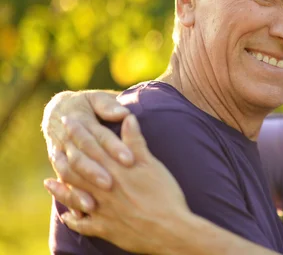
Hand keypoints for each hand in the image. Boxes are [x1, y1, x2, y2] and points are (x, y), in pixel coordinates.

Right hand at [42, 90, 133, 211]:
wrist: (59, 109)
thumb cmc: (87, 104)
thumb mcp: (97, 99)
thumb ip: (108, 106)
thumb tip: (123, 112)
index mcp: (81, 122)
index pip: (99, 137)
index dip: (114, 148)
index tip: (130, 159)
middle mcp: (68, 140)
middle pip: (82, 158)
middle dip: (96, 172)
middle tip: (112, 184)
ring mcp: (61, 154)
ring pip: (68, 174)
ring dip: (79, 190)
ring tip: (93, 205)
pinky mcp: (59, 166)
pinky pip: (62, 184)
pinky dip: (70, 198)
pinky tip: (81, 212)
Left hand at [45, 115, 189, 253]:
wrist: (169, 229)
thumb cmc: (165, 194)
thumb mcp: (152, 164)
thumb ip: (136, 142)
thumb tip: (128, 117)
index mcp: (115, 169)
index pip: (91, 145)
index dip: (78, 132)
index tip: (67, 120)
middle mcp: (103, 187)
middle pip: (76, 167)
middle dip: (64, 154)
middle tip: (54, 144)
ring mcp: (101, 209)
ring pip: (73, 196)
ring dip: (59, 188)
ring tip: (48, 182)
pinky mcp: (104, 228)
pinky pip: (81, 225)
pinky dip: (72, 220)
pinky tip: (67, 216)